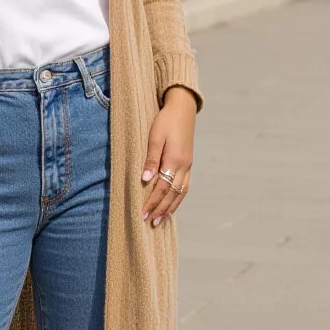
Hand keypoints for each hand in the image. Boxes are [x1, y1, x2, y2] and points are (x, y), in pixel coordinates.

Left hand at [141, 85, 196, 225]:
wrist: (183, 108)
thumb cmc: (166, 120)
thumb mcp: (155, 137)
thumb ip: (151, 159)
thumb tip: (146, 179)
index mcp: (175, 160)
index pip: (162, 188)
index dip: (152, 202)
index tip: (142, 213)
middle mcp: (184, 166)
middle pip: (172, 194)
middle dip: (160, 209)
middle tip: (150, 222)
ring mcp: (188, 165)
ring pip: (180, 193)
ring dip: (170, 208)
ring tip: (161, 219)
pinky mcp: (188, 163)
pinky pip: (185, 186)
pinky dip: (178, 198)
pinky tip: (172, 204)